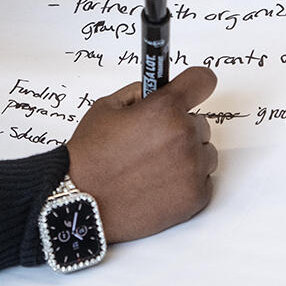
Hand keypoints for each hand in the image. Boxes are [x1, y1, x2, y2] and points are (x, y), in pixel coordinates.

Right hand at [65, 65, 218, 243]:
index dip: (195, 84)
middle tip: (153, 144)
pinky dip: (186, 183)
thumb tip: (157, 90)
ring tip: (155, 168)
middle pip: (201, 123)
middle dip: (181, 129)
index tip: (192, 90)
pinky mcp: (195, 197)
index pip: (202, 80)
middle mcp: (183, 136)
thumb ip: (138, 93)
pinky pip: (203, 180)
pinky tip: (159, 185)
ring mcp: (192, 168)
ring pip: (205, 152)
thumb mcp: (107, 108)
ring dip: (187, 156)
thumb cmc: (89, 158)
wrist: (80, 205)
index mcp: (165, 108)